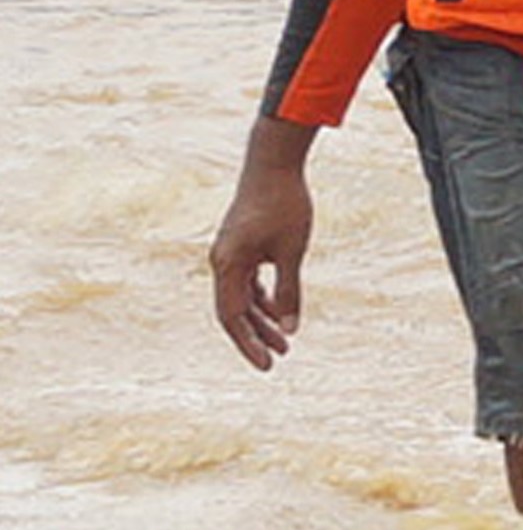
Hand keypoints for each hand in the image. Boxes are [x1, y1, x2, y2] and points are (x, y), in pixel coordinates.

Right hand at [209, 119, 317, 367]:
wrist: (273, 165)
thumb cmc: (284, 205)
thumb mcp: (292, 252)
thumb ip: (289, 290)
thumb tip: (290, 328)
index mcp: (227, 265)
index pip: (232, 317)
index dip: (249, 343)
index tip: (267, 365)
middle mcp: (222, 262)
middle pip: (235, 310)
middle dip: (256, 336)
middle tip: (278, 359)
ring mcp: (229, 253)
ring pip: (241, 296)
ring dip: (262, 318)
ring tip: (286, 341)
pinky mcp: (240, 245)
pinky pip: (247, 281)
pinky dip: (262, 298)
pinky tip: (280, 311)